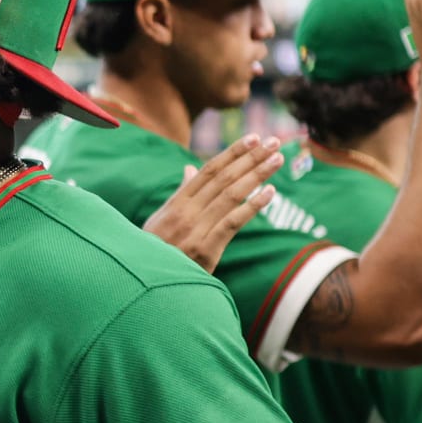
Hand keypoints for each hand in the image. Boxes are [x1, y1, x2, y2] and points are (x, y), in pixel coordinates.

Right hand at [142, 136, 281, 271]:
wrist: (144, 283)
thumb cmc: (154, 250)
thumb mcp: (161, 218)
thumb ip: (180, 193)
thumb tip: (190, 169)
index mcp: (177, 202)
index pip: (210, 170)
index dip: (233, 153)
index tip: (254, 138)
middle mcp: (186, 212)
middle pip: (224, 178)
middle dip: (251, 158)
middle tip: (274, 143)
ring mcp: (195, 230)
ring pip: (231, 195)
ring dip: (257, 175)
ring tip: (277, 160)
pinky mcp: (205, 250)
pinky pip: (232, 223)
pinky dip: (252, 206)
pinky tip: (270, 193)